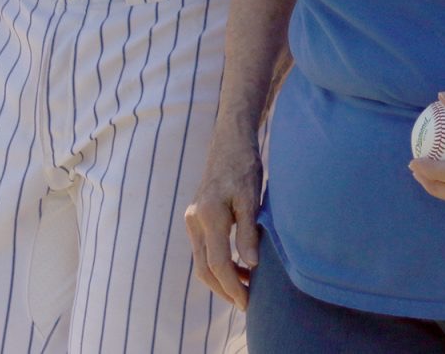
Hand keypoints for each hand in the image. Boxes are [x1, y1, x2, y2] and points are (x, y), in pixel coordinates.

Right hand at [184, 137, 264, 309]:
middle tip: (247, 303)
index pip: (218, 263)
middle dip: (225, 289)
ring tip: (247, 286)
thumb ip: (249, 231)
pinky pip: (204, 250)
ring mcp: (193, 219)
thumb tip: (251, 264)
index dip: (233, 286)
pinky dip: (219, 264)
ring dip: (222, 278)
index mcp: (208, 216)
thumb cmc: (244, 165)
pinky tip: (239, 267)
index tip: (248, 302)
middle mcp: (195, 220)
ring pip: (202, 261)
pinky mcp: (196, 217)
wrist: (229, 141)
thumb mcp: (251, 196)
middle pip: (205, 268)